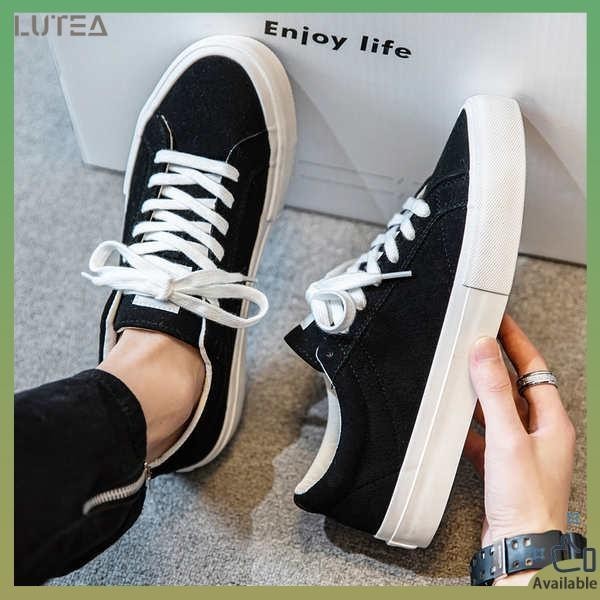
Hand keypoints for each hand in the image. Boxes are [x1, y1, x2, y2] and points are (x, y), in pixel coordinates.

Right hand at [464, 315, 575, 584]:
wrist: (519, 547)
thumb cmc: (526, 500)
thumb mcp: (507, 437)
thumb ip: (494, 391)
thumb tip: (484, 350)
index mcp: (551, 421)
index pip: (533, 368)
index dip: (516, 342)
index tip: (499, 321)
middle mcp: (539, 432)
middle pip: (515, 386)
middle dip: (495, 363)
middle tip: (475, 341)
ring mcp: (521, 449)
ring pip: (498, 409)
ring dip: (480, 392)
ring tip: (460, 372)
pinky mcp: (502, 466)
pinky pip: (484, 435)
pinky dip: (469, 424)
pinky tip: (454, 419)